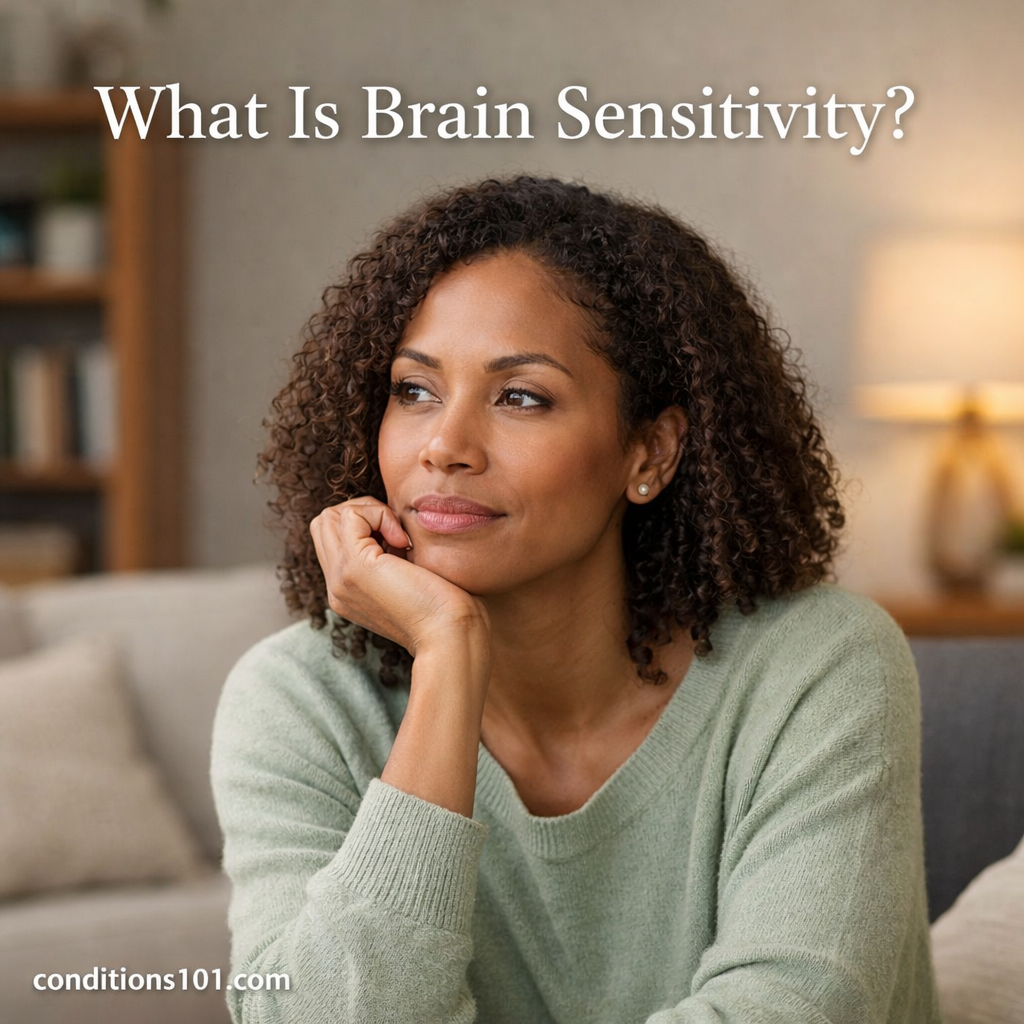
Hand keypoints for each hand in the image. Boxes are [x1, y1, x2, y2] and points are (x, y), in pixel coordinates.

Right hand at [309, 497, 489, 656]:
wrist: (450, 635)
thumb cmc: (446, 609)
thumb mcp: (408, 579)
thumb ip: (391, 558)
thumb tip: (393, 528)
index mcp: (347, 592)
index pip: (332, 538)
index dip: (364, 524)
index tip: (400, 541)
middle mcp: (336, 588)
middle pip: (324, 524)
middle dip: (361, 512)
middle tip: (396, 532)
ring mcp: (340, 579)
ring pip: (330, 517)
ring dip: (368, 512)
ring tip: (399, 538)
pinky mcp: (354, 568)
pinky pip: (350, 516)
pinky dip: (379, 515)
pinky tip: (403, 541)